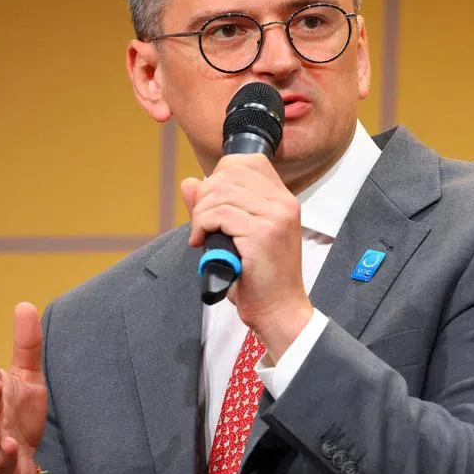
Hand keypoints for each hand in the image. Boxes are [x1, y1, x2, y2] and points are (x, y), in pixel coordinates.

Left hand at [182, 154, 312, 359]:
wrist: (278, 310)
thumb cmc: (259, 278)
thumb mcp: (237, 236)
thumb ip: (214, 206)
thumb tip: (189, 182)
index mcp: (283, 199)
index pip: (247, 162)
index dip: (220, 176)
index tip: (211, 203)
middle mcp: (284, 202)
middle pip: (230, 172)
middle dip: (206, 195)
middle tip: (202, 223)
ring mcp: (275, 216)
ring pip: (221, 192)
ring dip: (201, 213)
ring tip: (202, 235)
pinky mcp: (263, 233)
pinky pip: (219, 214)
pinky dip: (202, 226)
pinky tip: (202, 242)